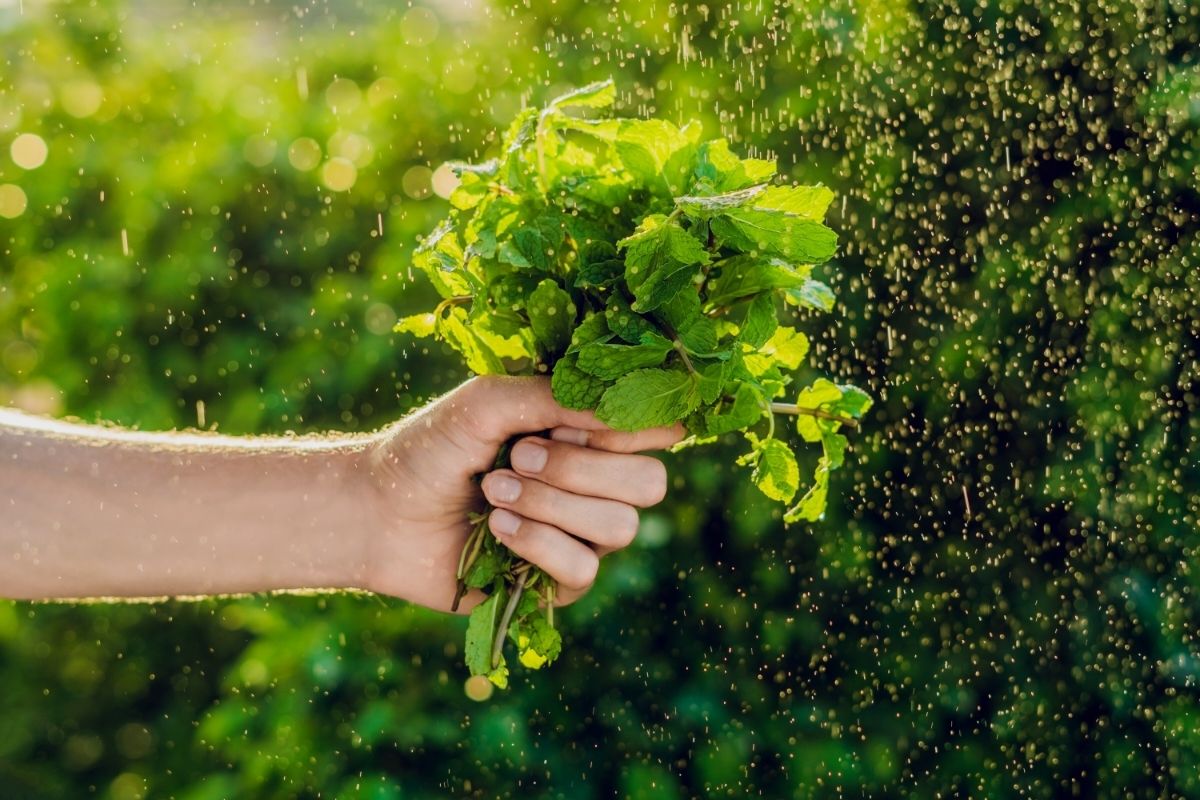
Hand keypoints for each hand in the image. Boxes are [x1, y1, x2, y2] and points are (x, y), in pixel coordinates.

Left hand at [359, 376, 680, 611]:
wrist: (379, 510)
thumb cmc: (432, 446)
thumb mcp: (488, 402)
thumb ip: (554, 398)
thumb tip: (619, 407)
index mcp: (588, 434)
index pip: (655, 430)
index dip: (630, 427)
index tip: (571, 421)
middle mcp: (596, 485)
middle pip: (649, 483)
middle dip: (582, 469)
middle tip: (521, 455)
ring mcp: (581, 536)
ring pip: (619, 527)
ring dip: (551, 505)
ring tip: (495, 491)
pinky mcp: (557, 584)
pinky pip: (583, 569)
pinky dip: (538, 544)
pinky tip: (497, 528)